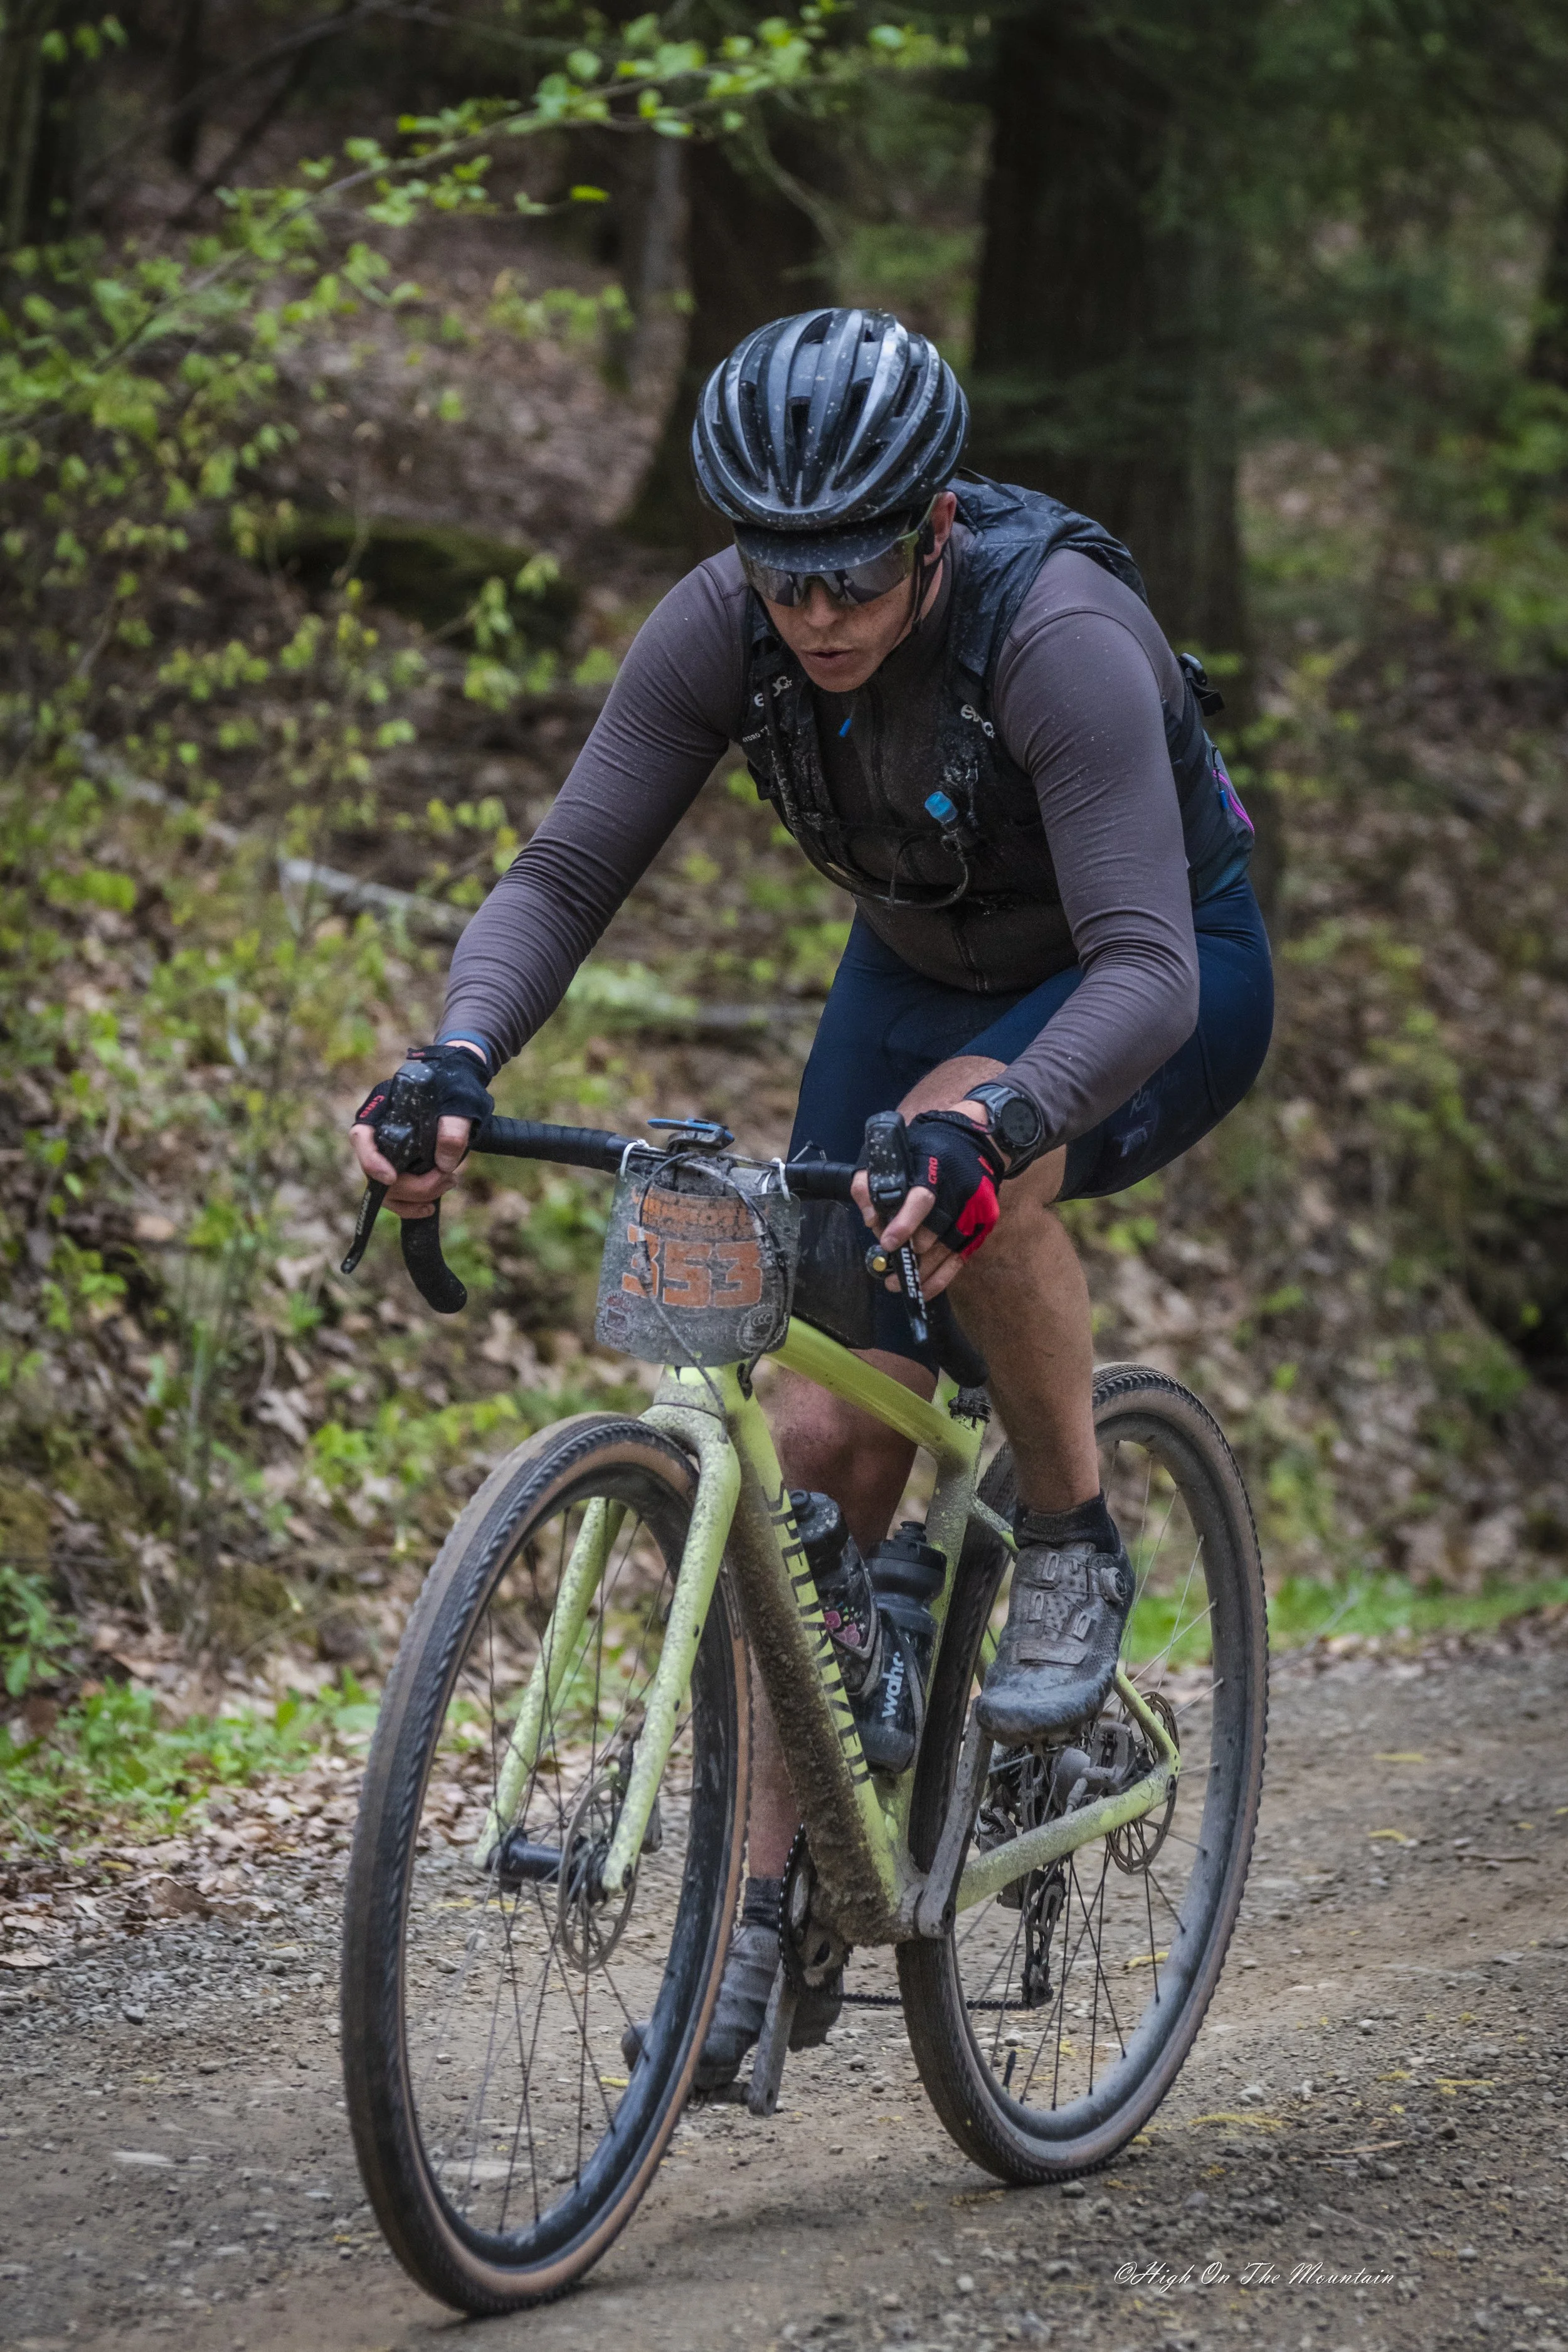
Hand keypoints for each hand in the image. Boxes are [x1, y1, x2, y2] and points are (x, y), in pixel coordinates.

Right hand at [348, 1039, 491, 1221]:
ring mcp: (387, 1154)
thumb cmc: (455, 1088)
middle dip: (413, 1185)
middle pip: (377, 1173)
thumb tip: (444, 1165)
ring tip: (449, 1182)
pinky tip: (430, 1207)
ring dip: (417, 1196)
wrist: (460, 1089)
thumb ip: (454, 1128)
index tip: (392, 1177)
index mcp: (382, 1110)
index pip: (361, 1137)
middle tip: (447, 1178)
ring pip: (387, 1190)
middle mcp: (378, 1135)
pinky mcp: (400, 1169)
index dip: (371, 1161)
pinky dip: (411, 1206)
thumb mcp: (460, 1101)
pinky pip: (395, 1196)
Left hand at [850, 1098, 997, 1301]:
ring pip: (947, 1251)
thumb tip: (871, 1219)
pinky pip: (961, 1259)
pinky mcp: (985, 1225)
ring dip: (921, 1272)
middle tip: (888, 1264)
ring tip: (896, 1283)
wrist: (974, 1141)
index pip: (923, 1198)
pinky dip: (941, 1278)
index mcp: (936, 1167)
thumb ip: (872, 1182)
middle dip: (908, 1252)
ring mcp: (977, 1210)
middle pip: (934, 1232)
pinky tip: (923, 1290)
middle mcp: (961, 1190)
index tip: (888, 1242)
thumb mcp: (895, 1154)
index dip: (905, 1223)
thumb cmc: (927, 1150)